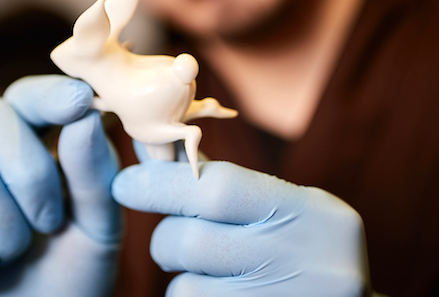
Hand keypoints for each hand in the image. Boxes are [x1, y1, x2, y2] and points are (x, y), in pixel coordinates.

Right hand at [0, 75, 121, 295]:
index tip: (81, 99)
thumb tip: (85, 116)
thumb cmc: (66, 278)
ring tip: (10, 259)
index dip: (47, 94)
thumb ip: (95, 176)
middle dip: (32, 173)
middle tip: (50, 224)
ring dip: (8, 234)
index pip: (25, 99)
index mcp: (22, 149)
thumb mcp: (98, 229)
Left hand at [112, 142, 373, 296]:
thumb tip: (157, 157)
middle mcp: (304, 260)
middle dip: (166, 237)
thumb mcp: (290, 210)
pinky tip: (220, 293)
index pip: (218, 189)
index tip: (126, 183)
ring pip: (187, 288)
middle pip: (192, 242)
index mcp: (312, 213)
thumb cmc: (309, 251)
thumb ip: (231, 188)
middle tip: (170, 240)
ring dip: (182, 277)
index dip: (162, 184)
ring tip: (210, 274)